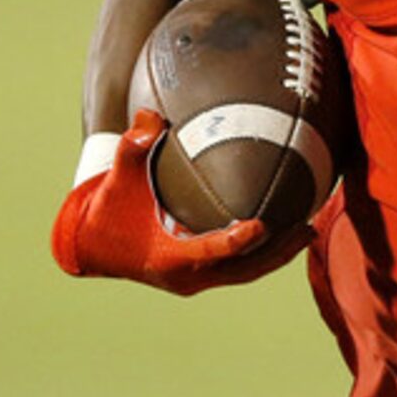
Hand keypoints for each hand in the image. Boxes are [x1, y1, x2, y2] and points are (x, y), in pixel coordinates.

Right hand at [51, 110, 289, 294]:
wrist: (90, 248)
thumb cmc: (106, 212)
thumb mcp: (116, 180)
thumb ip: (132, 148)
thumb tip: (151, 116)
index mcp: (168, 259)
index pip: (211, 251)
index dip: (237, 240)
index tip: (262, 224)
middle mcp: (187, 277)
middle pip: (243, 270)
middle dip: (277, 252)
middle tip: (306, 226)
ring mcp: (195, 280)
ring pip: (245, 273)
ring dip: (276, 255)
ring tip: (306, 230)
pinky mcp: (200, 276)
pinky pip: (238, 268)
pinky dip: (261, 254)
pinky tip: (284, 232)